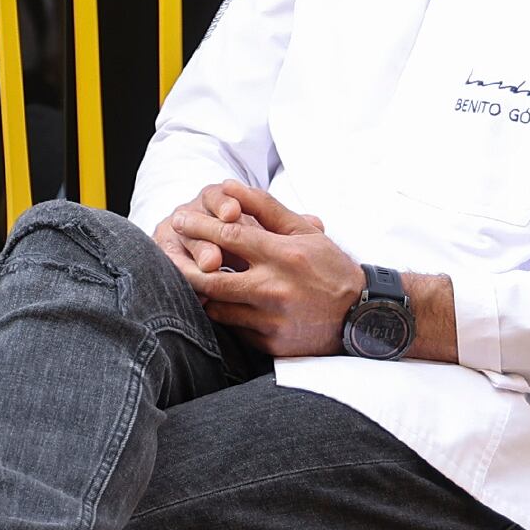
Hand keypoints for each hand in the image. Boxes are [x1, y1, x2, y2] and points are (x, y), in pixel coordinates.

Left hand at [178, 184, 362, 357]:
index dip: (199, 227)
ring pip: (217, 308)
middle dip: (182, 267)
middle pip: (210, 280)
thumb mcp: (304, 231)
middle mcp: (275, 288)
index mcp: (283, 255)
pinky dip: (224, 314)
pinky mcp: (270, 343)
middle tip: (167, 254)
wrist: (362, 316)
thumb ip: (265, 208)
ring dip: (201, 294)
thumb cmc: (330, 267)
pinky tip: (218, 304)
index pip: (230, 237)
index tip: (179, 220)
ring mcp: (271, 320)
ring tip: (189, 279)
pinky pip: (234, 328)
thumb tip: (228, 185)